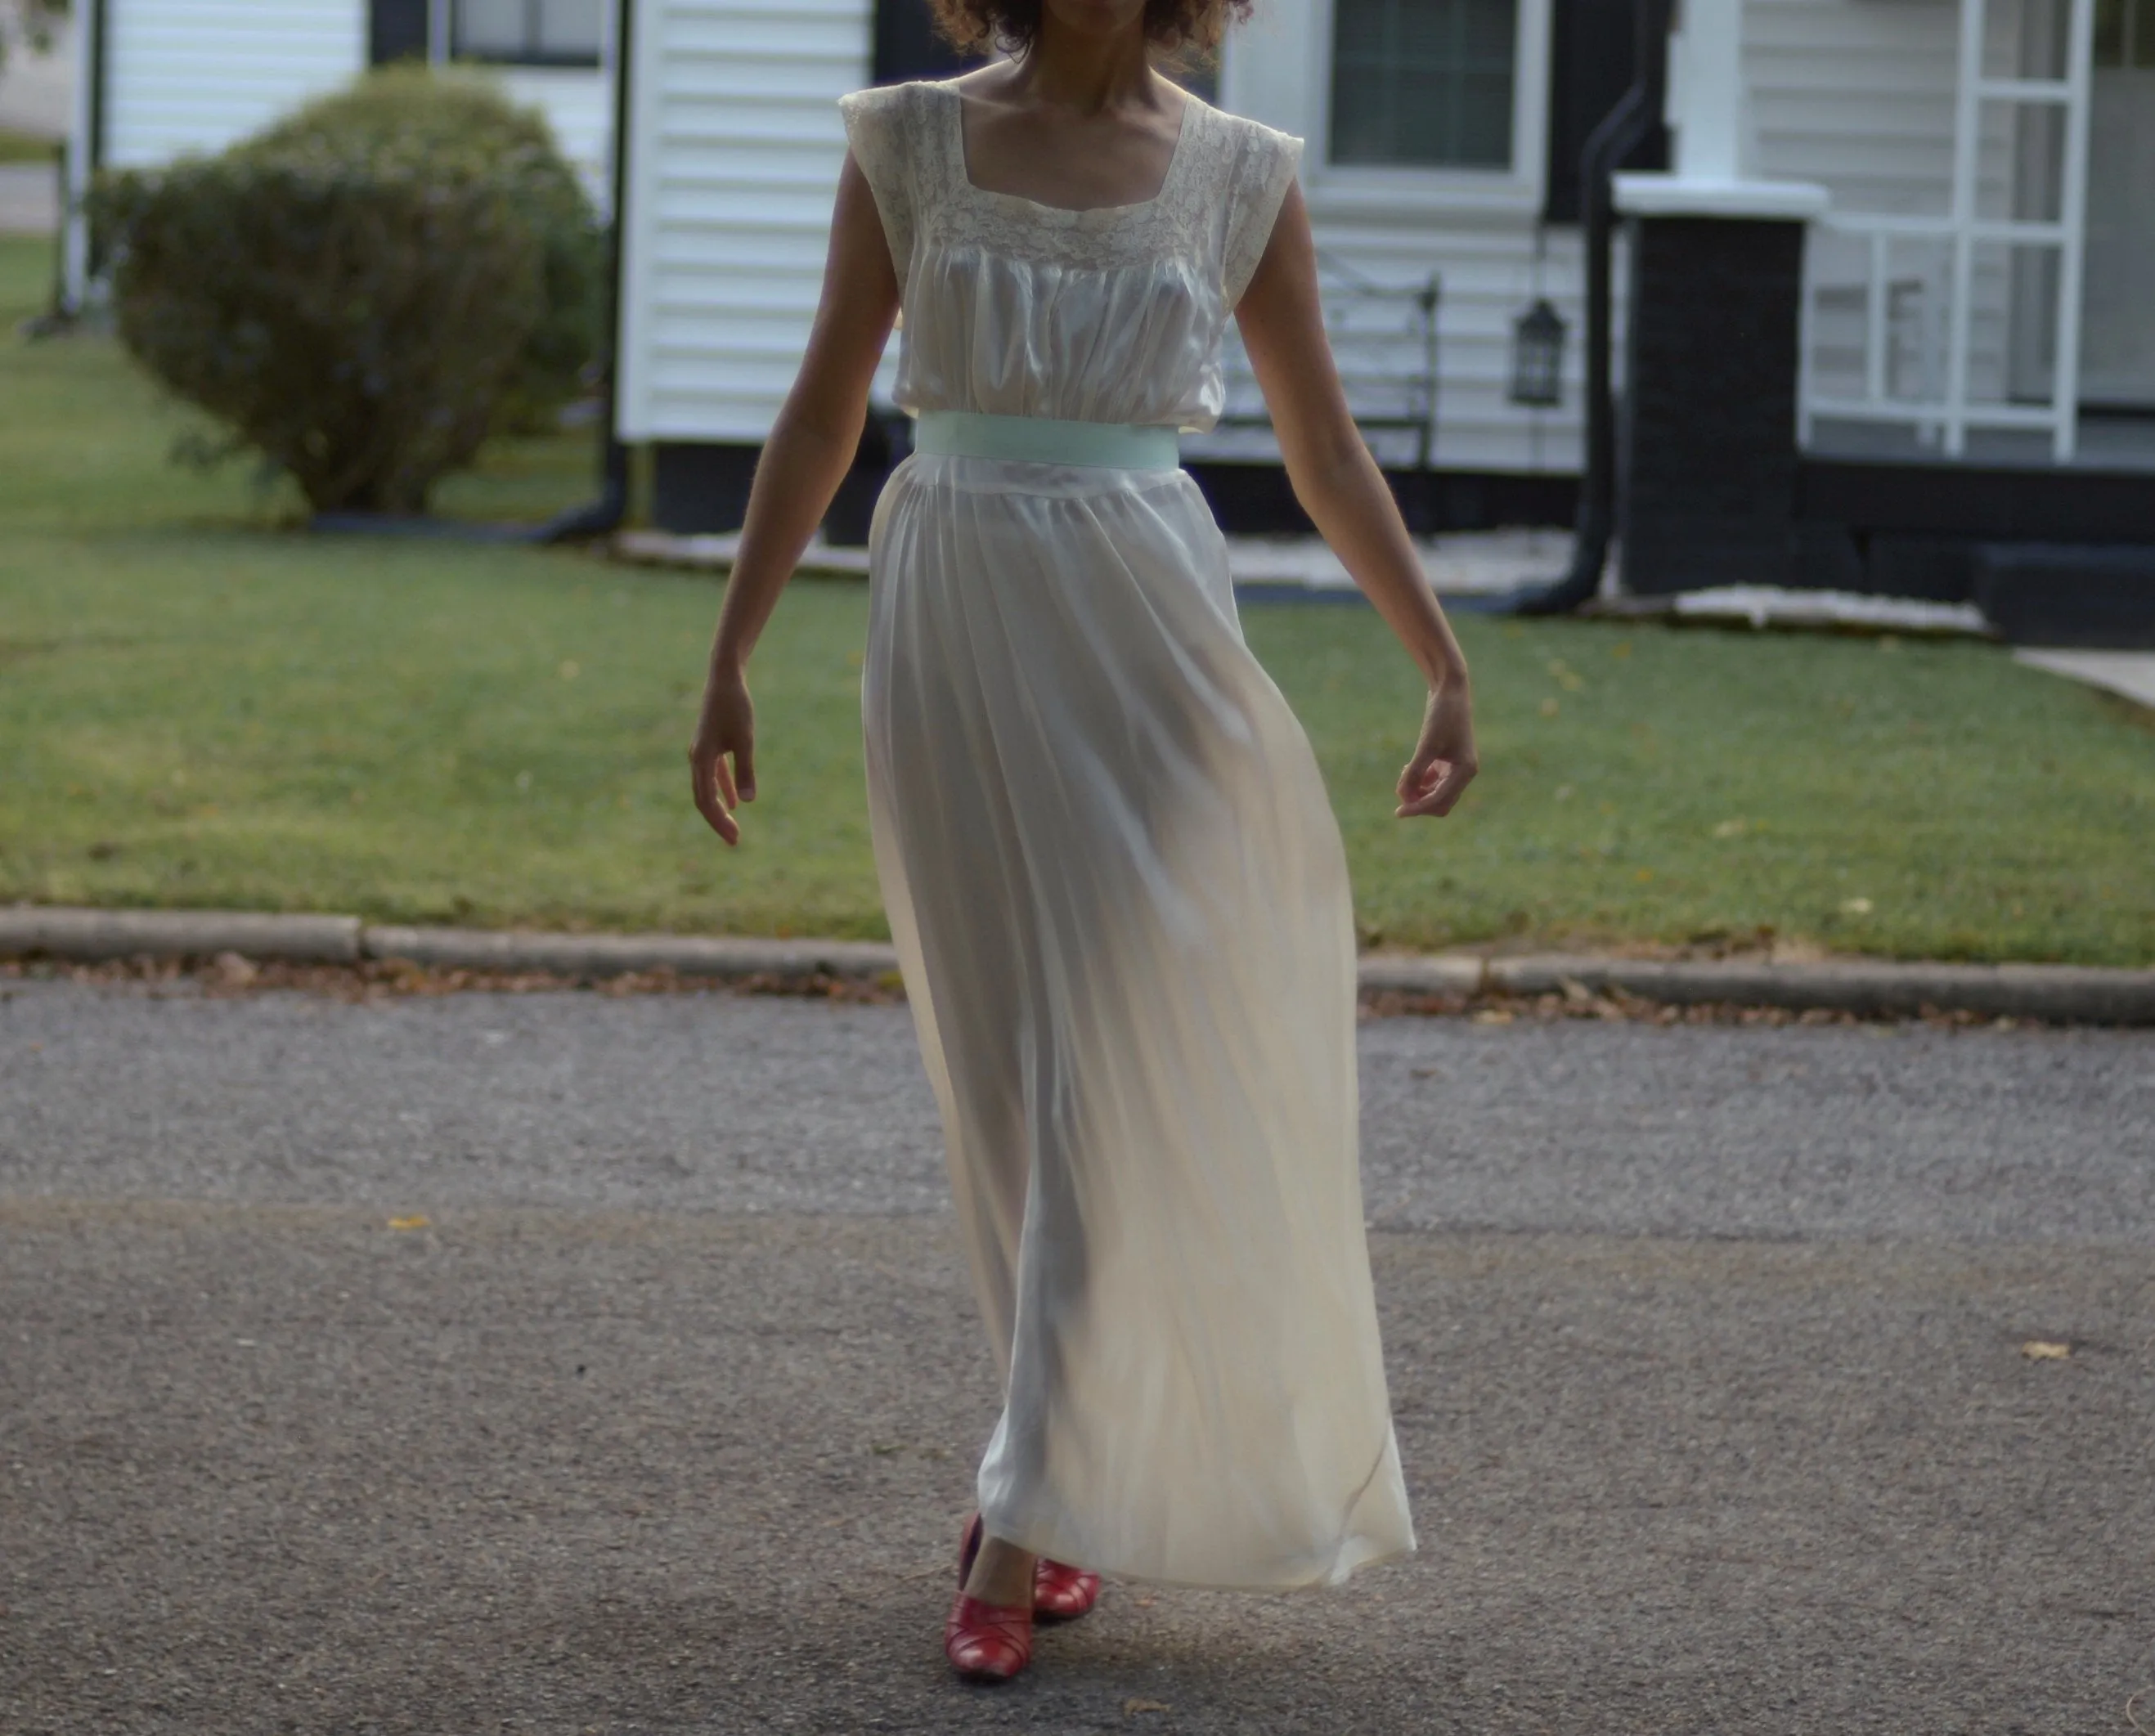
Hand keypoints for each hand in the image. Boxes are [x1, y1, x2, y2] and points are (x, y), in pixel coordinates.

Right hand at [689, 664, 755, 845]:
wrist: (725, 678)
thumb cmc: (736, 706)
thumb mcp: (745, 739)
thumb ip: (745, 770)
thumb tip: (747, 801)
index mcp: (701, 759)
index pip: (706, 800)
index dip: (719, 821)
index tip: (734, 838)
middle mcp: (697, 758)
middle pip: (703, 799)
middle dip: (718, 821)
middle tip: (734, 841)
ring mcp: (702, 752)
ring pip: (706, 789)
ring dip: (719, 808)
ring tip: (733, 829)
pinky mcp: (711, 745)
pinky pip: (714, 775)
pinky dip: (723, 789)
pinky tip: (735, 803)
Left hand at [1396, 680, 1476, 818]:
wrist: (1449, 690)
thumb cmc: (1442, 714)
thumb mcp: (1426, 744)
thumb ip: (1415, 771)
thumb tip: (1403, 796)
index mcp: (1465, 771)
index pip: (1441, 802)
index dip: (1418, 808)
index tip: (1398, 813)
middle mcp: (1464, 772)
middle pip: (1440, 803)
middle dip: (1419, 801)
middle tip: (1400, 787)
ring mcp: (1456, 768)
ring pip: (1435, 794)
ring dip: (1418, 790)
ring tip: (1405, 772)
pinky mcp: (1447, 761)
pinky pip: (1432, 782)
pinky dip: (1420, 780)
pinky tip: (1409, 768)